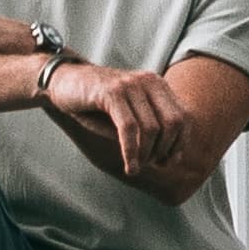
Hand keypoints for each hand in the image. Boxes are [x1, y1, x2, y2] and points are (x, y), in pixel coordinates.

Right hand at [56, 61, 192, 186]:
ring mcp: (130, 85)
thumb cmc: (97, 104)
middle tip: (150, 165)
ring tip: (136, 168)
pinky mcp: (112, 92)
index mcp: (157, 84)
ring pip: (151, 129)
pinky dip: (131, 152)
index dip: (180, 144)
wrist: (64, 81)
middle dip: (164, 150)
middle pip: (172, 123)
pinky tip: (129, 167)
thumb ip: (149, 128)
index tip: (168, 162)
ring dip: (145, 156)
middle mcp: (148, 81)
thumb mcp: (128, 113)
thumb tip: (170, 158)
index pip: (183, 117)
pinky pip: (129, 128)